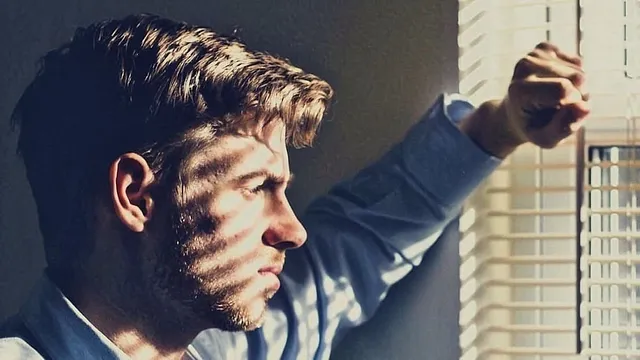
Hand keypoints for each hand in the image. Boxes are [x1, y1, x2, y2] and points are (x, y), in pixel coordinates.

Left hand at [459, 42, 589, 157]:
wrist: (516, 114)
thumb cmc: (532, 128)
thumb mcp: (545, 139)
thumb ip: (564, 128)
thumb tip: (584, 107)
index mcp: (520, 90)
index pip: (564, 89)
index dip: (573, 105)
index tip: (559, 114)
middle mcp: (524, 67)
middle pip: (577, 78)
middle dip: (577, 96)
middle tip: (558, 108)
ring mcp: (533, 55)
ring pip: (580, 70)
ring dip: (576, 89)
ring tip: (556, 99)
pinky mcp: (543, 49)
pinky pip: (577, 62)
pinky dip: (574, 76)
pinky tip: (557, 84)